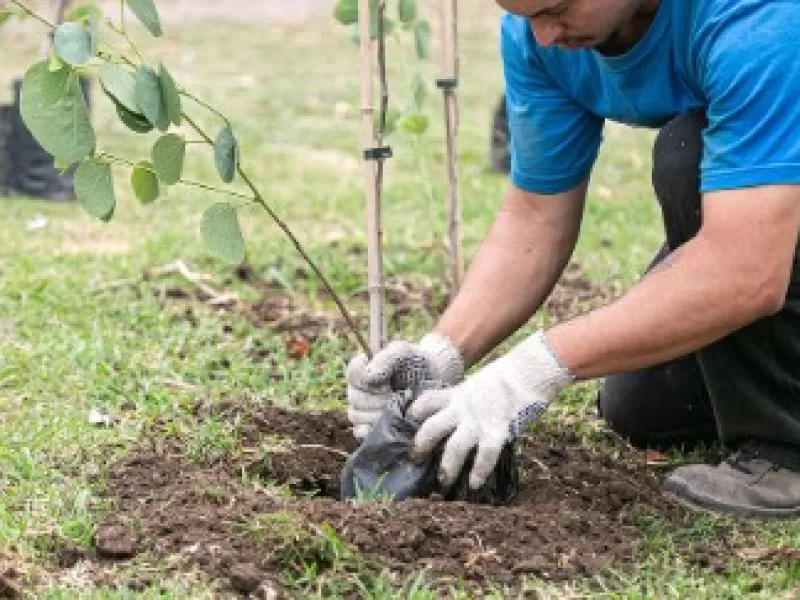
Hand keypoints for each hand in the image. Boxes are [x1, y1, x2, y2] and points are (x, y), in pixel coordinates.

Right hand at [346, 332, 463, 438]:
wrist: (435, 381)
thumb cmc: (417, 364)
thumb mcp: (404, 353)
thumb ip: (386, 358)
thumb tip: (369, 375)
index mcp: (362, 373)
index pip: (352, 375)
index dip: (367, 379)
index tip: (386, 380)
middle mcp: (359, 392)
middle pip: (355, 398)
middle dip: (377, 398)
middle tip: (397, 397)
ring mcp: (363, 412)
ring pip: (357, 416)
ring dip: (378, 414)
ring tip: (398, 410)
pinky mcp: (371, 430)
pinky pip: (361, 433)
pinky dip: (373, 431)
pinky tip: (390, 427)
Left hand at [408, 330, 572, 488]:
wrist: (527, 371)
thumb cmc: (506, 377)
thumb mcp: (476, 383)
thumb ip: (464, 398)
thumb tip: (458, 414)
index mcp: (456, 394)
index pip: (426, 402)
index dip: (414, 413)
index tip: (407, 424)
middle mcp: (462, 409)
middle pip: (431, 427)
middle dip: (421, 445)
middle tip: (415, 458)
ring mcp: (478, 421)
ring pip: (454, 447)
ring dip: (447, 466)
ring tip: (443, 481)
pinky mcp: (497, 431)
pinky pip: (485, 455)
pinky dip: (479, 470)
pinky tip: (474, 483)